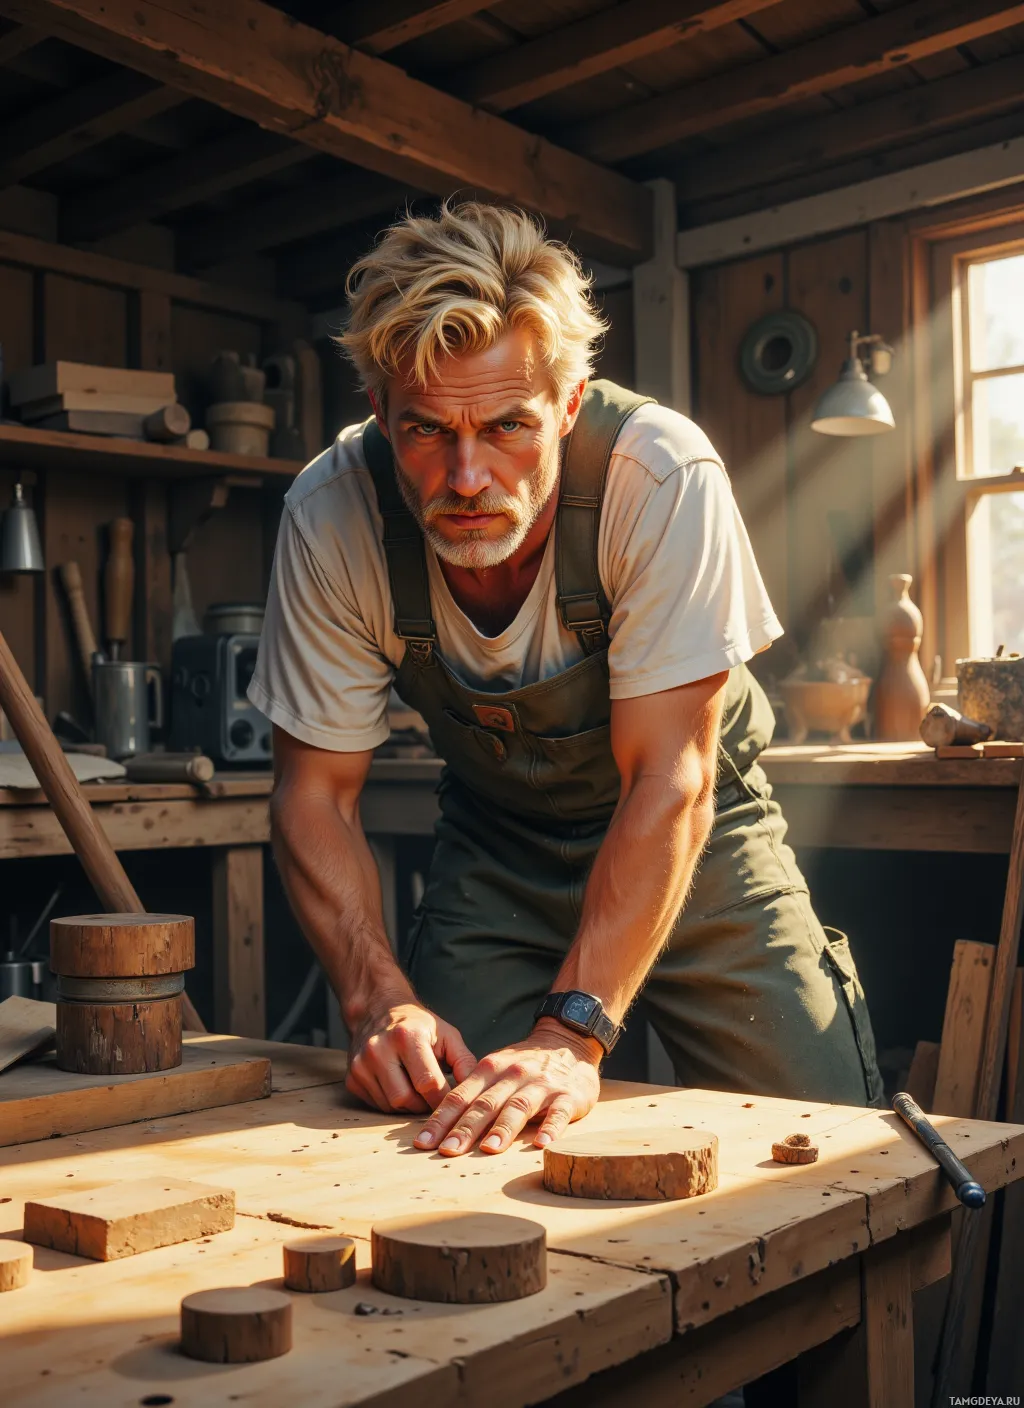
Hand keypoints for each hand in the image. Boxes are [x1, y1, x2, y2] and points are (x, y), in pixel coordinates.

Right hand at [347, 1000, 476, 1114]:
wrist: (377, 1010)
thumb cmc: (418, 1024)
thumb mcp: (447, 1034)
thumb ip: (465, 1061)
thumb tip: (479, 1090)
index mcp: (406, 1036)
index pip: (429, 1083)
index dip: (444, 1099)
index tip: (455, 1103)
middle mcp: (378, 1049)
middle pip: (406, 1099)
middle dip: (426, 1105)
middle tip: (436, 1099)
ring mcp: (360, 1065)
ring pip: (391, 1106)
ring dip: (410, 1107)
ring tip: (420, 1092)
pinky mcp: (352, 1078)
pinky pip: (377, 1105)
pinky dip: (393, 1105)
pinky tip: (401, 1088)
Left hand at [413, 1018, 601, 1155]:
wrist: (568, 1042)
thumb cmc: (524, 1066)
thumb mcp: (496, 1070)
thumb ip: (473, 1094)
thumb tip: (439, 1126)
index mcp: (490, 1070)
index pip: (461, 1097)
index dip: (441, 1119)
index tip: (424, 1142)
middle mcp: (513, 1075)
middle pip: (485, 1104)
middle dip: (465, 1128)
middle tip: (448, 1151)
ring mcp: (541, 1085)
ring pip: (519, 1107)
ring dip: (503, 1128)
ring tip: (489, 1148)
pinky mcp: (568, 1096)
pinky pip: (559, 1113)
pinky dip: (550, 1128)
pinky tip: (541, 1144)